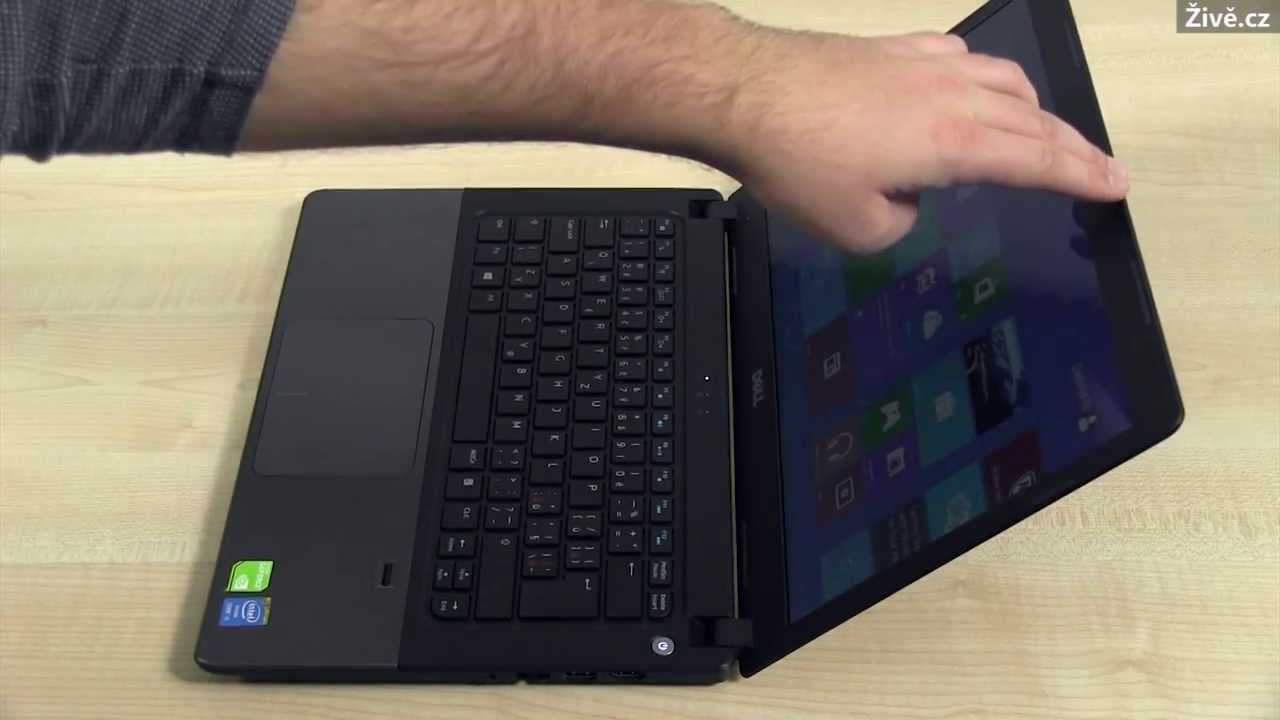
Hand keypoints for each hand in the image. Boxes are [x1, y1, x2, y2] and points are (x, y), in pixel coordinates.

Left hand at [715, 29, 1128, 252]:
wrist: (745, 92)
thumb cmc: (797, 161)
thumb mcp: (858, 228)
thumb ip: (901, 221)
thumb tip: (906, 196)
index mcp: (953, 142)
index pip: (1037, 161)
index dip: (1081, 176)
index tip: (1114, 186)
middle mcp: (950, 94)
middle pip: (1032, 118)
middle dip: (1072, 146)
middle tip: (1102, 166)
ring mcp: (922, 63)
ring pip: (1003, 79)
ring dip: (1033, 107)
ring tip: (1043, 129)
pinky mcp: (892, 48)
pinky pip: (959, 57)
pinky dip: (982, 77)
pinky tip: (970, 86)